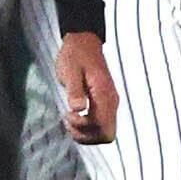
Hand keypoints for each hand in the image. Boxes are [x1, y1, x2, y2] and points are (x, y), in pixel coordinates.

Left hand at [56, 32, 118, 146]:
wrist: (84, 43)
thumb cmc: (75, 56)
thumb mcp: (70, 71)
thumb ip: (75, 91)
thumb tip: (78, 109)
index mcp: (104, 95)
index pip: (103, 127)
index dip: (84, 128)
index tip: (69, 113)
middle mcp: (112, 102)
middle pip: (107, 135)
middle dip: (86, 136)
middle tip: (69, 121)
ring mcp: (110, 104)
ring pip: (105, 134)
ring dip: (85, 134)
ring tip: (70, 119)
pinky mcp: (106, 105)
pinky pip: (102, 126)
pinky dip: (87, 128)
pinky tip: (75, 117)